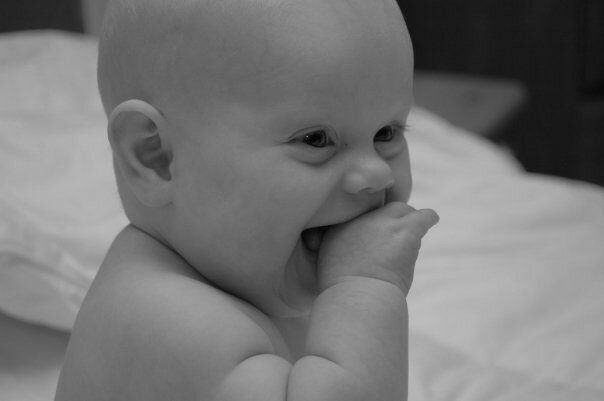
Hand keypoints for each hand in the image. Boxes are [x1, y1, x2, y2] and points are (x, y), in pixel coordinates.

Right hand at [317, 202, 438, 294]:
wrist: (357, 297)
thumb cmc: (344, 289)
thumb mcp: (328, 260)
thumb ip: (338, 244)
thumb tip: (358, 246)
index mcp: (340, 224)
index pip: (361, 212)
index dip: (370, 224)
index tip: (373, 235)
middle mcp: (361, 217)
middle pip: (382, 208)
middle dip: (389, 219)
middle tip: (394, 235)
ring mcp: (384, 222)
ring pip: (403, 211)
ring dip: (406, 226)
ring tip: (408, 240)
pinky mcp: (406, 231)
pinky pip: (424, 216)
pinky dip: (428, 218)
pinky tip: (432, 220)